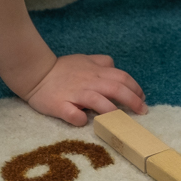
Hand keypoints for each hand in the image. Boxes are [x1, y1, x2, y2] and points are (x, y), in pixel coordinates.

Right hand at [24, 54, 146, 125]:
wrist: (36, 73)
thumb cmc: (63, 68)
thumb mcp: (86, 59)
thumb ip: (102, 62)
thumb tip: (115, 68)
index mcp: (97, 72)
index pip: (123, 78)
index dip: (135, 88)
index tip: (143, 99)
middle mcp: (90, 82)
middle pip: (116, 89)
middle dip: (132, 100)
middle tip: (142, 111)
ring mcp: (75, 93)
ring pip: (97, 101)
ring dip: (111, 111)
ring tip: (120, 121)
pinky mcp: (59, 104)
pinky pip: (71, 113)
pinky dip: (79, 118)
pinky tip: (84, 122)